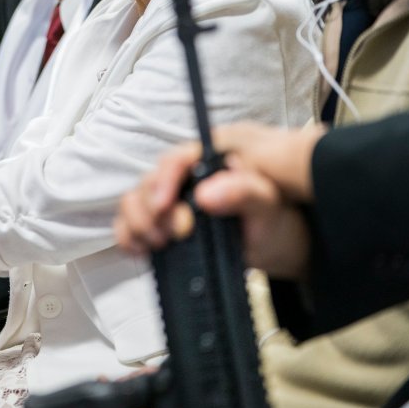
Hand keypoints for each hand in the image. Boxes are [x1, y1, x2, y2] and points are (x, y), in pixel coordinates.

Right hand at [114, 122, 322, 279]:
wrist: (280, 247)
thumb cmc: (277, 218)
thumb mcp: (269, 205)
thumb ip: (244, 192)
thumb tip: (207, 194)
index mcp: (211, 157)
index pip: (175, 159)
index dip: (163, 180)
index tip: (164, 207)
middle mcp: (186, 175)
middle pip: (149, 182)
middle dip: (150, 210)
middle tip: (170, 234)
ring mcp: (173, 199)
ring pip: (134, 201)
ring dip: (137, 223)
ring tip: (158, 243)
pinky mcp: (164, 222)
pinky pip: (131, 223)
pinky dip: (128, 236)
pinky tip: (140, 250)